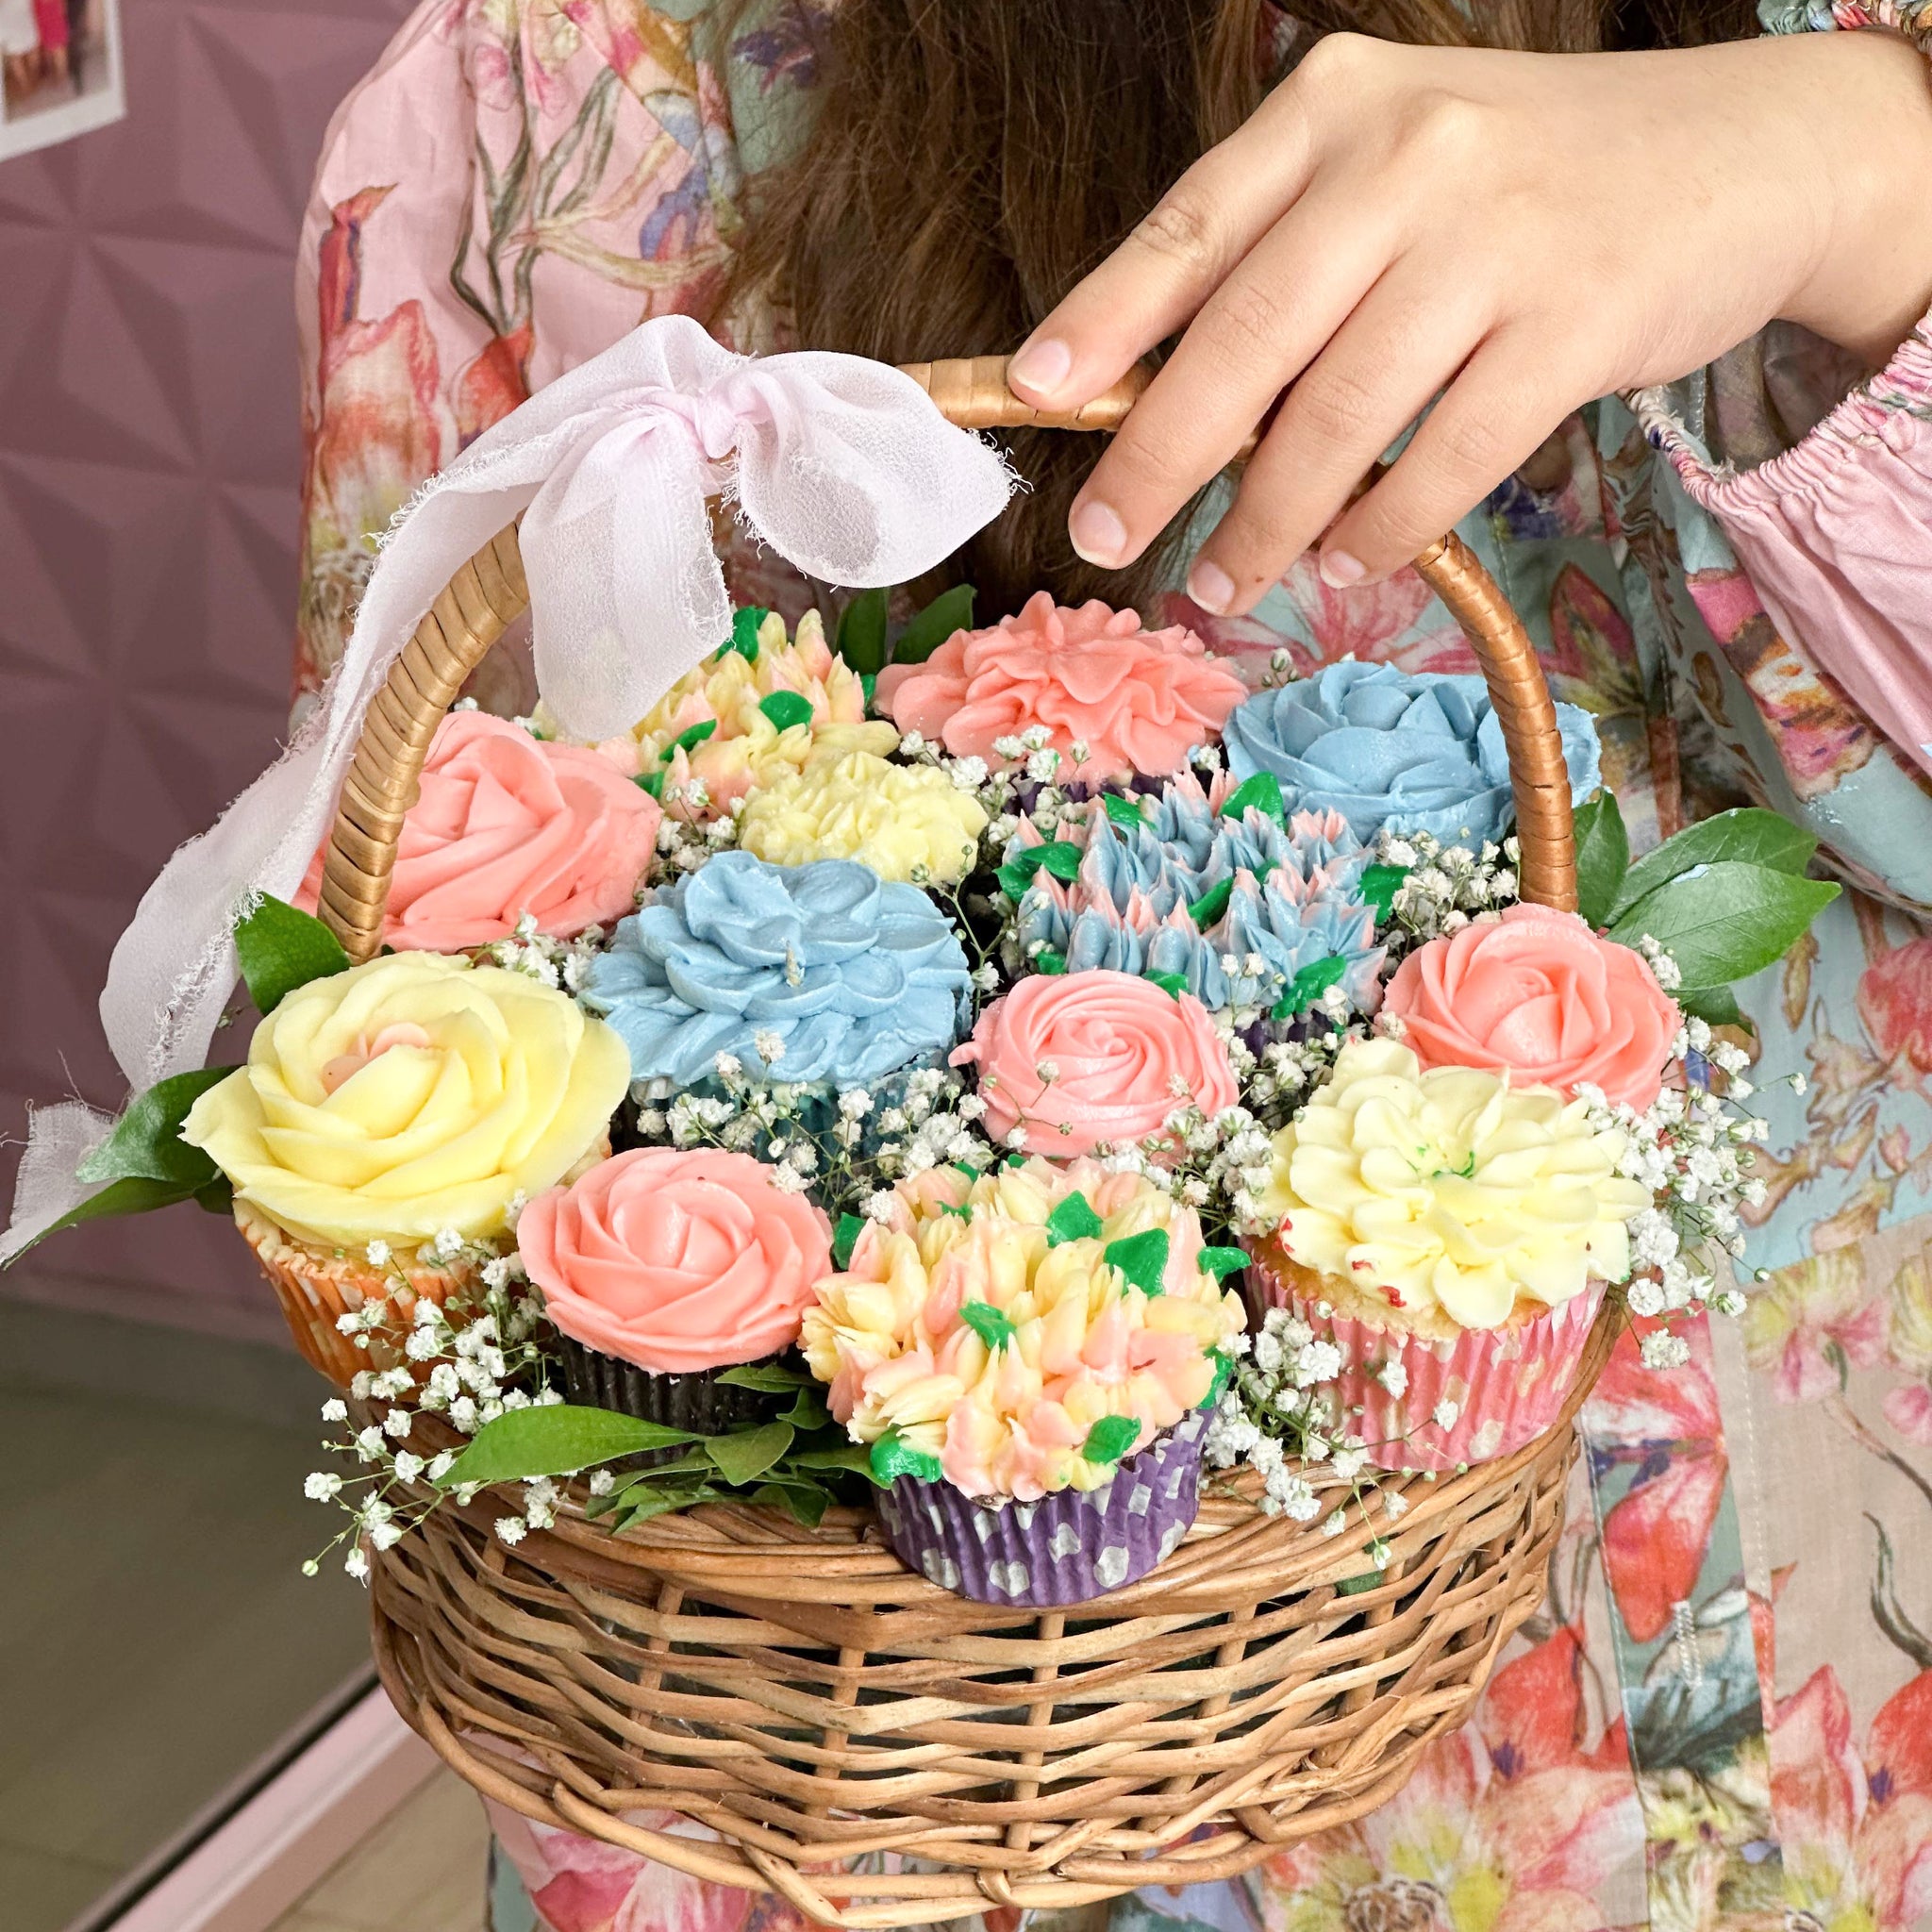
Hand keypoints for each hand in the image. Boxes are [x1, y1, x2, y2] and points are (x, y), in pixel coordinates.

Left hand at [1006, 29, 1931, 606]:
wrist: (1740, 154)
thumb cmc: (1526, 180)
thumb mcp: (1394, 165)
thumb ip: (1286, 254)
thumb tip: (1162, 401)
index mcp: (1337, 106)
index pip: (1191, 226)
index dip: (1102, 320)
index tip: (1035, 395)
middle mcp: (1409, 155)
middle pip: (1246, 338)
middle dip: (1159, 458)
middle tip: (1107, 538)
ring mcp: (1498, 235)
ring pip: (1339, 416)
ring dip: (1268, 521)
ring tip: (1227, 578)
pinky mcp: (1579, 319)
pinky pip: (1448, 459)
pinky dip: (1384, 528)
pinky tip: (1347, 561)